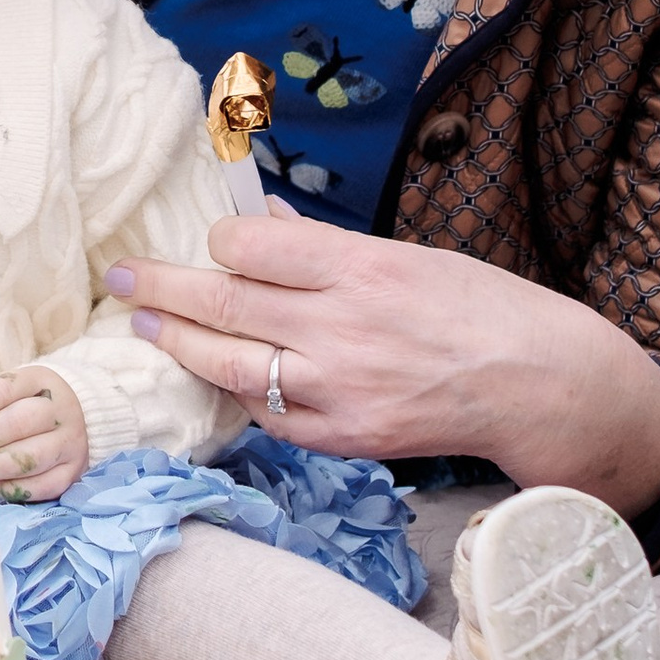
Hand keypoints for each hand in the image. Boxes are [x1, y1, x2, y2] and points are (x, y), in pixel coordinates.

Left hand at [0, 360, 88, 501]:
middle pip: (18, 424)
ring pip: (29, 458)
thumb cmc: (27, 403)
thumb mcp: (6, 391)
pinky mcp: (74, 471)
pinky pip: (44, 486)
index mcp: (41, 381)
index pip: (2, 391)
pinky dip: (13, 489)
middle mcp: (61, 410)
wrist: (76, 415)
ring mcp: (72, 442)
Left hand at [107, 212, 659, 517]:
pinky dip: (242, 392)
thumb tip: (260, 221)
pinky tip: (223, 376)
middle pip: (225, 303)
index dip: (223, 240)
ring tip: (146, 327)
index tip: (215, 239)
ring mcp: (341, 390)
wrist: (539, 385)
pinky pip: (270, 415)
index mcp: (361, 269)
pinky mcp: (347, 438)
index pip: (253, 245)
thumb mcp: (409, 255)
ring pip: (231, 364)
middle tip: (120, 276)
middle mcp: (343, 328)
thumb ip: (327, 248)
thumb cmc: (480, 308)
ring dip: (178, 344)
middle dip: (161, 287)